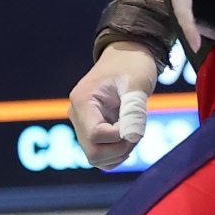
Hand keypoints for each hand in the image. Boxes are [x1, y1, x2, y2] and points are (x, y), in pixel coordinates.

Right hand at [68, 42, 161, 169]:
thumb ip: (134, 109)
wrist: (127, 56)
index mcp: (82, 100)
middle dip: (120, 149)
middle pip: (93, 152)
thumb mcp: (137, 82)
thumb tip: (131, 137)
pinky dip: (117, 154)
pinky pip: (100, 156)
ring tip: (134, 130)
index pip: (95, 135)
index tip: (135, 122)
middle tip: (137, 131)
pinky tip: (129, 136)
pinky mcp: (89, 131)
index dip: (119, 136)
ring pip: (96, 158)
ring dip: (120, 153)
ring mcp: (81, 124)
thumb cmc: (132, 65)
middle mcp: (76, 114)